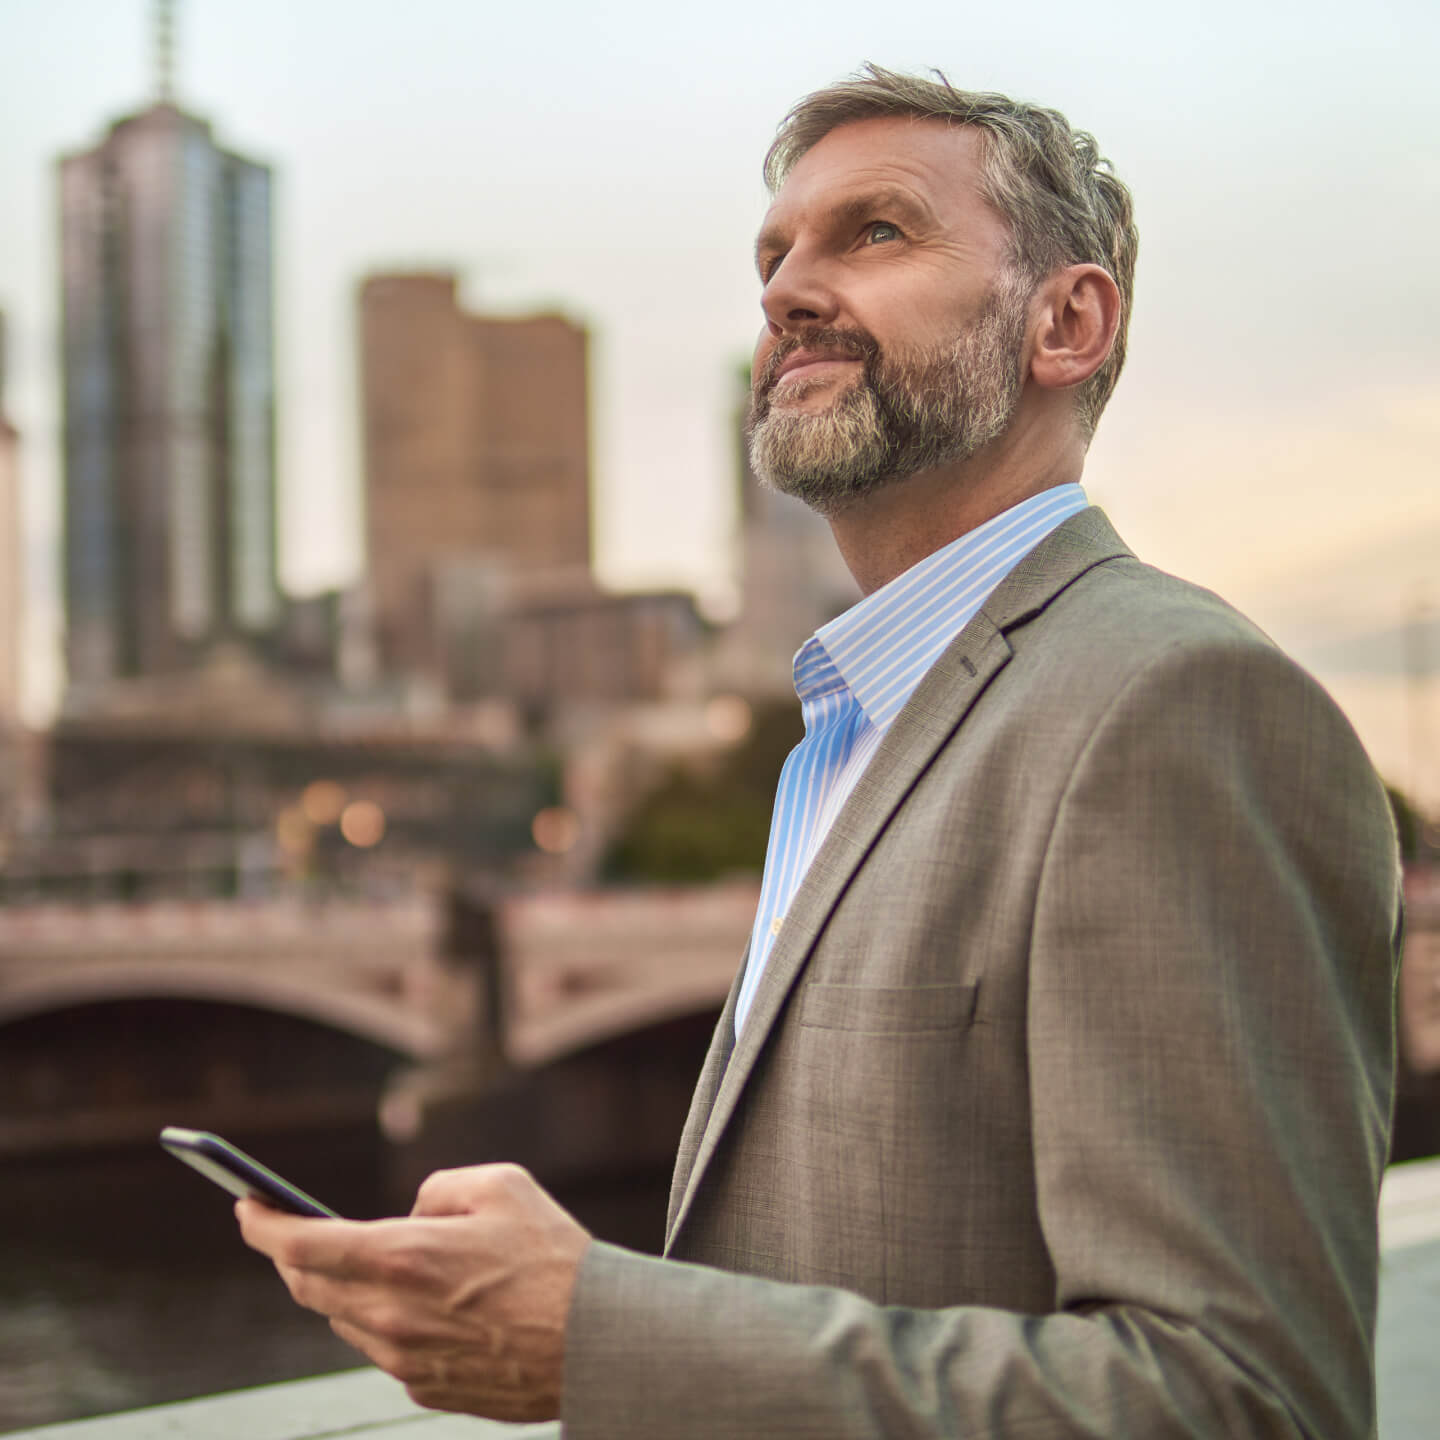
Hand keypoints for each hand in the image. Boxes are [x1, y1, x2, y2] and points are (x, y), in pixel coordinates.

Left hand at [236, 1163, 590, 1420]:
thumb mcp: (502, 1184)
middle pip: (309, 1287)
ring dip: (342, 1289)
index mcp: (403, 1256)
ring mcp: (404, 1359)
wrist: (596, 1341)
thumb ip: (438, 1189)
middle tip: (289, 1232)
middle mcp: (391, 1314)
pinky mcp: (424, 1389)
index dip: (264, 1224)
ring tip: (364, 1263)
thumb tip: (410, 1214)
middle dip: (291, 1255)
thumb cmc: (553, 1256)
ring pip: (344, 1320)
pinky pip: (383, 1349)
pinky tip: (420, 1303)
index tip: (246, 1207)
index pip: (302, 1244)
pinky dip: (383, 1320)